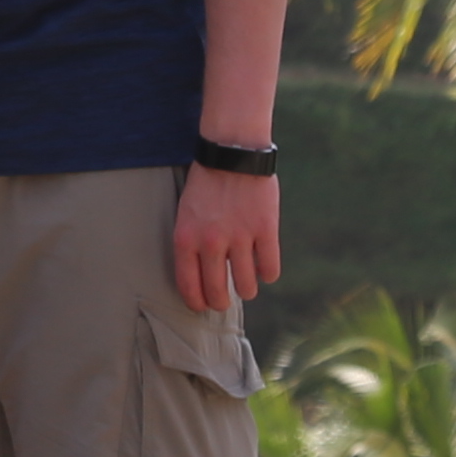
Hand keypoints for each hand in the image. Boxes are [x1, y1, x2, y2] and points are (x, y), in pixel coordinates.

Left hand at [170, 165, 280, 312]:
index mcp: (186, 238)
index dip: (197, 303)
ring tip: (247, 281)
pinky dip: (268, 273)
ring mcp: (240, 237)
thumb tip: (201, 278)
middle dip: (221, 302)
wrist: (232, 151)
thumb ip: (192, 244)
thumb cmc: (206, 183)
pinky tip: (264, 266)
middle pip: (218, 293)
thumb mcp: (186, 213)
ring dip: (248, 289)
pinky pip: (270, 269)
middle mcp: (211, 242)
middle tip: (226, 299)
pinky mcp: (265, 230)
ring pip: (247, 286)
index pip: (189, 286)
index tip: (203, 305)